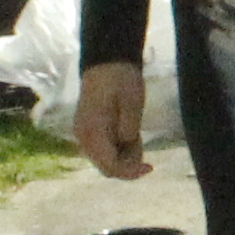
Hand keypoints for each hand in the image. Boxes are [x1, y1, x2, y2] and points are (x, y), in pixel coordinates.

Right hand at [72, 61, 153, 180]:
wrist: (107, 62)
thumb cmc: (121, 79)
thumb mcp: (132, 103)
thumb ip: (129, 128)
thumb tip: (127, 146)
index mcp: (93, 131)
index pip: (110, 166)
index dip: (130, 172)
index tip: (151, 167)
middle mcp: (83, 138)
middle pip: (107, 168)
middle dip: (128, 163)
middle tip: (140, 139)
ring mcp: (83, 135)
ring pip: (106, 160)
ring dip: (124, 154)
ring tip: (134, 130)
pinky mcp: (87, 132)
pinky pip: (104, 150)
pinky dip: (118, 148)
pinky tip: (126, 130)